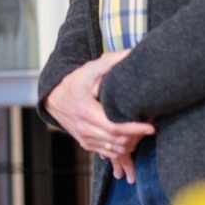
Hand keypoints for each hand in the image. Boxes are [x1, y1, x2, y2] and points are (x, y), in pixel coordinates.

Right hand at [43, 50, 154, 182]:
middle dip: (136, 138)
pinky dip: (121, 150)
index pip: (115, 127)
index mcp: (86, 111)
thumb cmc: (75, 81)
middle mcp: (84, 128)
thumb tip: (132, 52)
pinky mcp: (85, 143)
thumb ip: (111, 61)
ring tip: (141, 134)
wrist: (53, 96)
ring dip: (130, 145)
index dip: (135, 129)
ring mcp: (84, 138)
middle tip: (149, 129)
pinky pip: (107, 153)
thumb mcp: (90, 69)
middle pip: (117, 141)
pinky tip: (130, 140)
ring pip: (114, 150)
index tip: (151, 127)